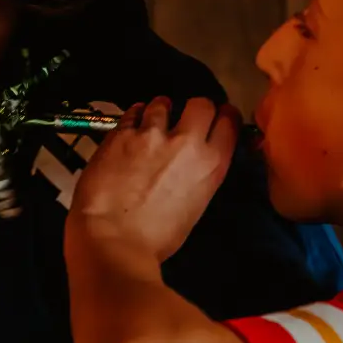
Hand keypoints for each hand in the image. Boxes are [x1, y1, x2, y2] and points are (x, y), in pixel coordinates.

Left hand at [67, 97, 238, 266]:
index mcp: (211, 164)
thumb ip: (198, 176)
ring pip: (162, 103)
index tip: (217, 117)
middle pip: (201, 103)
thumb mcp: (194, 206)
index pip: (229, 121)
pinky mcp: (121, 134)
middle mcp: (186, 142)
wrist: (113, 240)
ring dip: (159, 109)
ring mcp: (152, 134)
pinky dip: (134, 116)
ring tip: (152, 120)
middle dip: (194, 107)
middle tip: (184, 117)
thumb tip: (191, 164)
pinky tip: (131, 124)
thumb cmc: (156, 237)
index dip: (223, 115)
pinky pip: (132, 112)